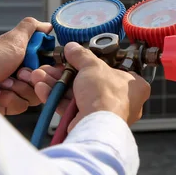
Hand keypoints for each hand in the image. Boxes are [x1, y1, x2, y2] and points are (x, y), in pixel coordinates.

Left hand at [0, 17, 51, 114]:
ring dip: (18, 89)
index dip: (48, 68)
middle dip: (31, 79)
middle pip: (45, 81)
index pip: (50, 65)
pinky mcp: (8, 104)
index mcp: (25, 56)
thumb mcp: (13, 39)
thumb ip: (32, 28)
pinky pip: (22, 106)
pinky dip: (10, 99)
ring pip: (34, 96)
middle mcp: (21, 72)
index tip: (39, 66)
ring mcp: (15, 89)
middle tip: (18, 73)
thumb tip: (48, 24)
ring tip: (3, 83)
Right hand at [31, 42, 150, 131]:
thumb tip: (73, 48)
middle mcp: (123, 102)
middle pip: (91, 83)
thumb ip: (82, 56)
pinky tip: (42, 88)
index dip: (96, 64)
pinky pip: (71, 108)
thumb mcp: (93, 66)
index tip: (79, 58)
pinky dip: (56, 98)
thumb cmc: (106, 96)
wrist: (95, 126)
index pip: (116, 70)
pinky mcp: (88, 123)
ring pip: (77, 95)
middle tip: (54, 66)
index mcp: (135, 87)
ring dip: (57, 84)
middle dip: (67, 74)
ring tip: (40, 75)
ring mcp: (104, 114)